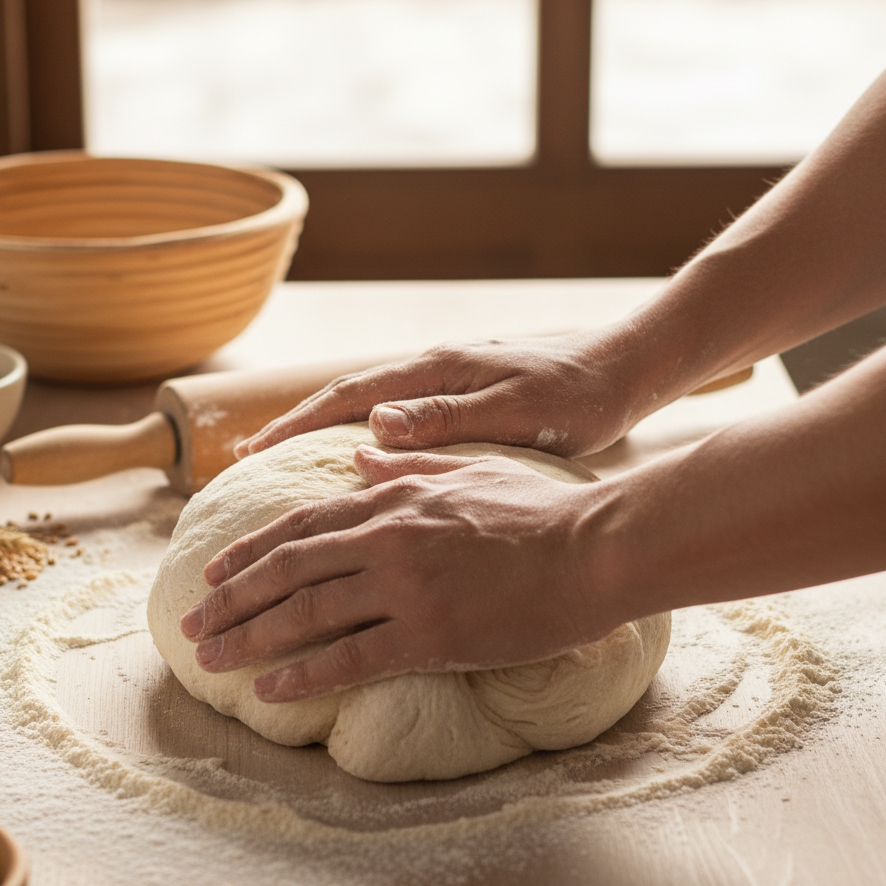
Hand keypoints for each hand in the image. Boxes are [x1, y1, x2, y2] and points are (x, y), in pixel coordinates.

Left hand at [180, 446, 616, 701]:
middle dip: (232, 597)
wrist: (592, 547)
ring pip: (307, 612)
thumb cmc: (537, 508)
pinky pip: (352, 656)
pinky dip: (305, 672)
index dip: (251, 550)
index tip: (215, 573)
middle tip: (194, 622)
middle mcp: (388, 539)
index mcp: (396, 499)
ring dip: (251, 637)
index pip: (303, 523)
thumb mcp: (469, 470)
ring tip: (212, 658)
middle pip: (288, 568)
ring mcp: (406, 587)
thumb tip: (359, 461)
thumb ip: (409, 466)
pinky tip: (272, 687)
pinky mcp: (432, 635)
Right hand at [234, 331, 645, 459]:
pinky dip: (362, 434)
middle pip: (346, 398)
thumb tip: (373, 426)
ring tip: (285, 463)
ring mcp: (445, 382)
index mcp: (437, 372)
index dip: (295, 425)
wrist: (621, 374)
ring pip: (367, 407)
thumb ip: (448, 418)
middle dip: (293, 426)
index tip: (248, 453)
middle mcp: (432, 371)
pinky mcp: (462, 397)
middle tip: (246, 461)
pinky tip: (356, 459)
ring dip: (322, 430)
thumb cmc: (577, 398)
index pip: (348, 397)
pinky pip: (396, 417)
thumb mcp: (518, 411)